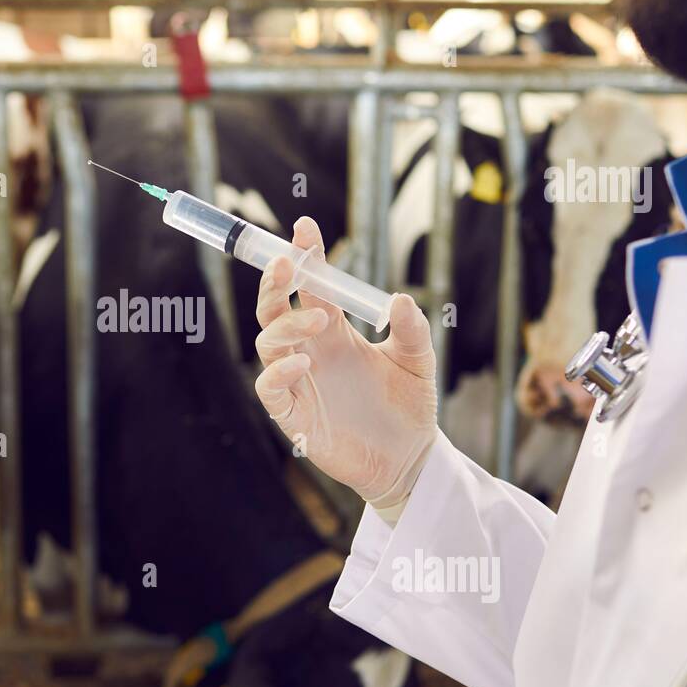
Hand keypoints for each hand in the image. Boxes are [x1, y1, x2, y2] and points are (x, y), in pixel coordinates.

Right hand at [253, 216, 438, 507]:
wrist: (409, 459)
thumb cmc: (409, 407)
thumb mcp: (418, 361)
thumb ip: (412, 329)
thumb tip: (398, 299)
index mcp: (335, 332)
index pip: (311, 286)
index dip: (306, 256)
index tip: (305, 228)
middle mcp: (311, 351)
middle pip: (274, 309)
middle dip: (275, 282)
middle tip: (289, 262)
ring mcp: (299, 382)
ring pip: (267, 342)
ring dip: (285, 324)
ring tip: (318, 319)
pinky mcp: (293, 416)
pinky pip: (270, 388)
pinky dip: (277, 372)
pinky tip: (301, 363)